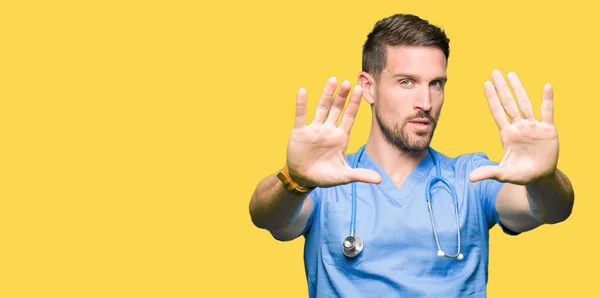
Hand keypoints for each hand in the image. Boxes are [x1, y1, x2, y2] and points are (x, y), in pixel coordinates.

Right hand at [285, 77, 381, 187]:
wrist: (303, 178)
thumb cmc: (324, 176)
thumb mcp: (343, 176)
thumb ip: (360, 175)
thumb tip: (380, 180)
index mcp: (340, 137)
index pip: (350, 117)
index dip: (354, 104)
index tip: (360, 89)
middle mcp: (328, 129)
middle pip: (337, 109)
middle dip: (342, 96)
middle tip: (348, 82)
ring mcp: (314, 129)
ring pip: (321, 108)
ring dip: (326, 94)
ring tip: (332, 80)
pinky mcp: (299, 132)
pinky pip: (301, 116)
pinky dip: (301, 104)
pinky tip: (303, 91)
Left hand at [469, 70, 558, 184]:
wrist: (540, 178)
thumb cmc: (520, 174)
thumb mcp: (503, 174)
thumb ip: (488, 173)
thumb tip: (470, 178)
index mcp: (507, 134)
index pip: (497, 112)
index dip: (491, 98)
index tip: (485, 84)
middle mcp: (519, 126)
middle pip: (508, 103)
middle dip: (501, 88)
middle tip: (494, 71)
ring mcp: (533, 126)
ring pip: (525, 103)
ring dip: (519, 89)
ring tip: (511, 74)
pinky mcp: (548, 130)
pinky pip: (548, 112)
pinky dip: (547, 100)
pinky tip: (546, 86)